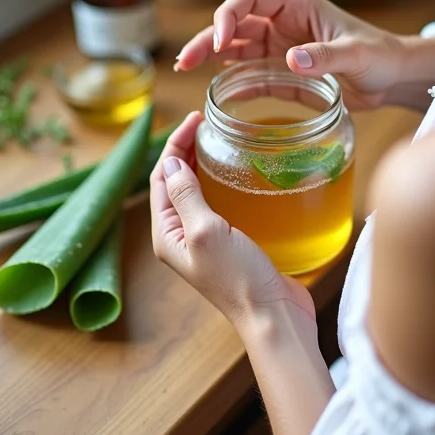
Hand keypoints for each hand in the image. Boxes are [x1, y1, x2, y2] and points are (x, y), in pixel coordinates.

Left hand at [149, 113, 315, 325]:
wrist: (273, 315)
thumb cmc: (239, 279)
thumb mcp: (207, 232)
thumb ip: (186, 197)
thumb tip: (168, 163)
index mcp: (166, 235)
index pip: (160, 180)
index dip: (173, 145)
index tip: (195, 120)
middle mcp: (181, 236)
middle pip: (175, 183)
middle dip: (184, 150)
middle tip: (204, 123)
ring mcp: (206, 240)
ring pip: (196, 192)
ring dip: (201, 164)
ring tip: (215, 140)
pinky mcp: (229, 242)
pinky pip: (217, 204)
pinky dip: (220, 182)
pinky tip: (235, 173)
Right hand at [174, 0, 405, 109]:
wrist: (393, 76)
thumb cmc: (381, 55)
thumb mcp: (356, 54)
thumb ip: (325, 56)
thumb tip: (291, 59)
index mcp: (297, 6)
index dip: (228, 15)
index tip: (221, 41)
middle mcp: (284, 24)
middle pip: (235, 23)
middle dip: (209, 38)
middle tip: (185, 61)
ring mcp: (282, 49)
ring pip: (238, 48)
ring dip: (213, 57)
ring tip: (187, 70)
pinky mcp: (286, 73)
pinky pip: (255, 75)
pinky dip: (237, 82)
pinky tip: (220, 93)